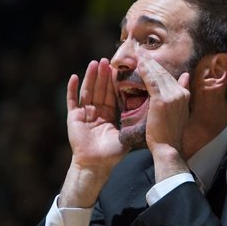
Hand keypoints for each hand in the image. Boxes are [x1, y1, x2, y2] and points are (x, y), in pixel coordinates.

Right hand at [60, 58, 129, 206]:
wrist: (97, 165)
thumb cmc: (113, 153)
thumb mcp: (128, 134)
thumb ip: (136, 121)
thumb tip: (154, 111)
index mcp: (109, 114)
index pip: (112, 93)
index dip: (115, 80)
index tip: (119, 67)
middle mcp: (96, 112)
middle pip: (99, 89)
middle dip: (103, 74)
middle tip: (108, 60)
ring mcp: (84, 114)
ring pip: (87, 91)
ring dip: (90, 77)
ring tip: (94, 63)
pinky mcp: (73, 117)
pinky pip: (72, 100)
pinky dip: (72, 89)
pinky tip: (75, 77)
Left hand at [137, 54, 190, 181]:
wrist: (168, 147)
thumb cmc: (169, 133)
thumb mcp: (179, 111)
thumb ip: (181, 92)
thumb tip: (186, 76)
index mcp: (184, 95)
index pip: (170, 76)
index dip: (159, 67)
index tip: (149, 59)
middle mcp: (180, 93)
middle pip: (164, 72)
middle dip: (152, 61)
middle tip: (140, 50)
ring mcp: (172, 96)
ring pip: (158, 74)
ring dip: (147, 62)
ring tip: (137, 52)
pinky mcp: (161, 100)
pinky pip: (152, 81)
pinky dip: (145, 71)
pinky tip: (139, 64)